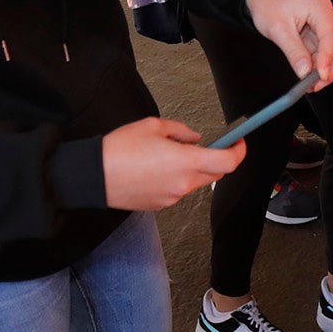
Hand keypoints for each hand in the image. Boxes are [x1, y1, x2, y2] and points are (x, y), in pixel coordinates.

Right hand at [102, 118, 244, 212]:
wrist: (93, 175)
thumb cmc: (119, 150)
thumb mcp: (153, 126)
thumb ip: (181, 131)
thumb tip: (193, 138)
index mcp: (186, 162)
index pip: (227, 162)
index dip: (238, 152)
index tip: (239, 143)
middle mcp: (183, 184)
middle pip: (214, 173)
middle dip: (215, 159)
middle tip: (205, 145)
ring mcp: (172, 197)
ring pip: (194, 182)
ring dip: (192, 169)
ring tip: (168, 154)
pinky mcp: (160, 205)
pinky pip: (177, 190)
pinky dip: (175, 179)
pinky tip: (155, 168)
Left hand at [245, 0, 332, 88]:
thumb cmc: (269, 4)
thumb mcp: (278, 29)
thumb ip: (293, 51)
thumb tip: (304, 71)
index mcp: (321, 9)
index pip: (331, 38)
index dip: (328, 60)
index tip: (321, 77)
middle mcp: (328, 16)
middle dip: (331, 68)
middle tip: (317, 85)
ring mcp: (324, 25)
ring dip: (325, 69)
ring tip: (310, 84)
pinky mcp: (318, 34)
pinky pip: (323, 53)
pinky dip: (318, 65)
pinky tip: (309, 75)